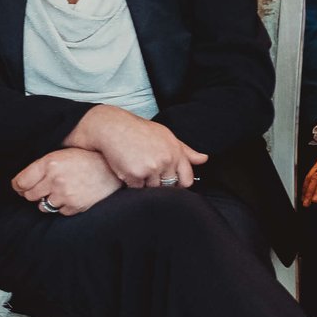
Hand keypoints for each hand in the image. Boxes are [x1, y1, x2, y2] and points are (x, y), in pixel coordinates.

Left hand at [11, 149, 123, 216]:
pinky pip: (58, 211)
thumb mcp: (60, 154)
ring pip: (42, 206)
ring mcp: (65, 195)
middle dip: (32, 192)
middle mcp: (55, 179)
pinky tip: (70, 195)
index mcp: (49, 163)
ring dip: (46, 200)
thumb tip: (19, 183)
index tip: (20, 186)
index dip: (18, 185)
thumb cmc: (83, 159)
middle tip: (41, 187)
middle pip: (29, 195)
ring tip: (58, 191)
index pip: (20, 182)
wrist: (111, 170)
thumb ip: (40, 166)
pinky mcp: (75, 206)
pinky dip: (62, 206)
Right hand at [72, 105, 206, 188]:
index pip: (186, 179)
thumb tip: (204, 159)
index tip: (168, 181)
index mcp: (176, 152)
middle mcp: (166, 160)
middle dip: (159, 183)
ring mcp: (151, 168)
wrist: (112, 127)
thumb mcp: (165, 136)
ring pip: (152, 189)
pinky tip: (126, 172)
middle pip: (169, 186)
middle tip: (148, 174)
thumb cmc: (139, 131)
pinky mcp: (135, 174)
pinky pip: (137, 189)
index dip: (178, 184)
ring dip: (144, 184)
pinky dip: (131, 184)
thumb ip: (185, 151)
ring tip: (136, 170)